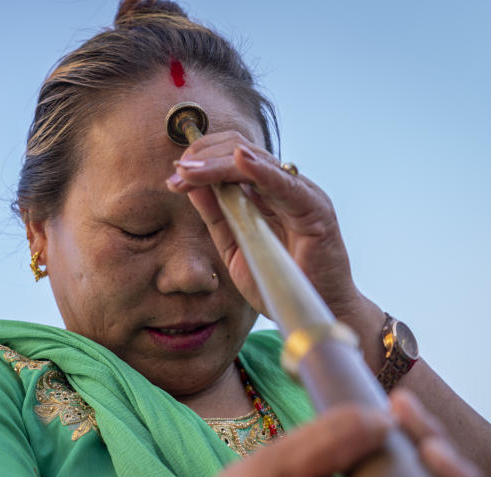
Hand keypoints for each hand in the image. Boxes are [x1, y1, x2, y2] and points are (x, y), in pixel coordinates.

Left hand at [165, 131, 364, 322]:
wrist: (318, 311)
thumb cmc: (278, 281)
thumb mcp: (234, 245)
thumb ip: (216, 215)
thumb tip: (190, 185)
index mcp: (266, 193)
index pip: (230, 159)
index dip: (200, 161)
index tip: (173, 176)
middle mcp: (284, 187)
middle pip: (240, 152)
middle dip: (203, 158)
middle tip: (176, 172)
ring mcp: (301, 194)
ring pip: (256, 162)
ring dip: (218, 163)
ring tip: (190, 169)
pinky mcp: (315, 209)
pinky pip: (285, 184)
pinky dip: (261, 171)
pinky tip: (239, 160)